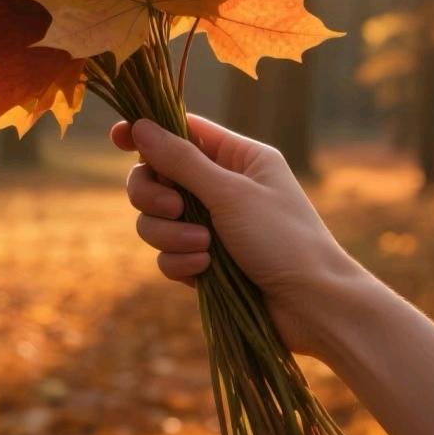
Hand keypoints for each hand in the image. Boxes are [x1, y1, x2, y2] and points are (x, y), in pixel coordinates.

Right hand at [111, 114, 360, 356]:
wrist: (314, 308)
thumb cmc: (283, 239)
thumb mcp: (231, 193)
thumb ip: (182, 160)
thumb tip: (140, 126)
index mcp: (237, 157)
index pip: (182, 130)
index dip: (148, 131)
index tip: (118, 138)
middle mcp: (221, 186)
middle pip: (156, 175)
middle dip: (154, 194)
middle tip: (173, 208)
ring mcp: (211, 225)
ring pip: (156, 217)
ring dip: (171, 233)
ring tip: (204, 248)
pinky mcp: (203, 260)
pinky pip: (167, 253)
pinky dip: (180, 260)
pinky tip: (205, 270)